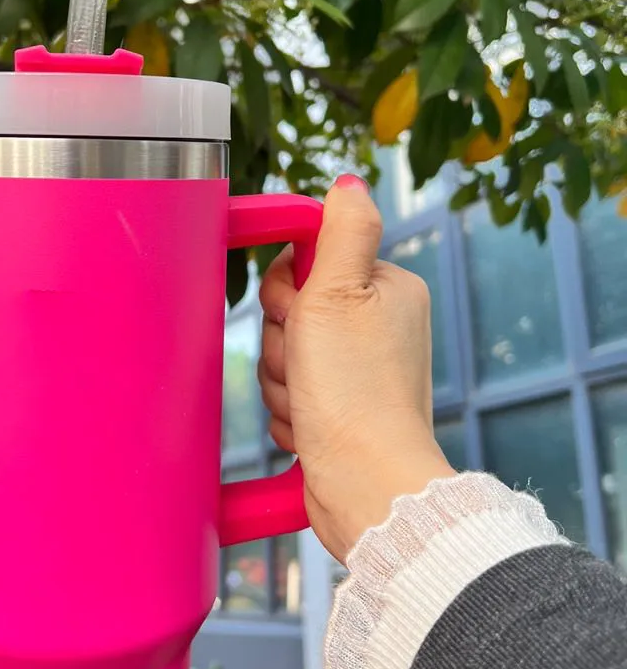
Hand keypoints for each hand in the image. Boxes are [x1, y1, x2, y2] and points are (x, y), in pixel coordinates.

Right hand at [259, 176, 454, 562]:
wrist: (365, 487)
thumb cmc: (353, 392)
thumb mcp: (341, 292)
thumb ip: (343, 229)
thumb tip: (348, 181)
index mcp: (387, 290)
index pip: (309, 261)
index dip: (288, 288)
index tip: (298, 312)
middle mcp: (378, 329)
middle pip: (291, 312)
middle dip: (284, 343)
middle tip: (308, 363)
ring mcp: (358, 375)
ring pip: (284, 358)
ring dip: (282, 383)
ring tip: (310, 403)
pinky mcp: (339, 414)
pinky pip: (289, 398)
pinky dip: (290, 415)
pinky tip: (309, 429)